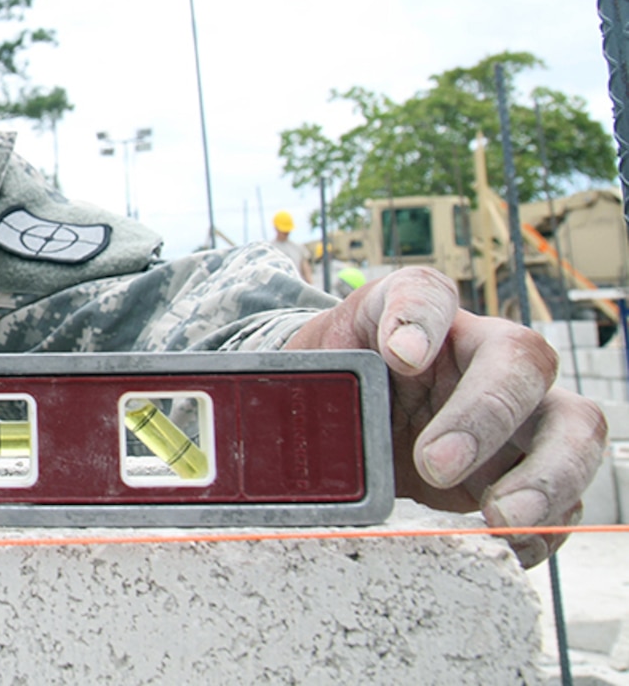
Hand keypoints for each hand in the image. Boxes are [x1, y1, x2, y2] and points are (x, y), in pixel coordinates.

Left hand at [287, 266, 607, 566]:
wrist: (356, 411)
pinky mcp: (529, 462)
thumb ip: (296, 389)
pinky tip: (514, 543)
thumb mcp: (310, 371)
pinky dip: (550, 521)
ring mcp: (518, 407)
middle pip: (521, 358)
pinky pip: (567, 488)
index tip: (398, 356)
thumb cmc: (338, 378)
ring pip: (573, 422)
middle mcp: (481, 349)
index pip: (426, 293)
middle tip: (433, 463)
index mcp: (418, 311)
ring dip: (547, 472)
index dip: (418, 319)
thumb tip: (264, 431)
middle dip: (484, 413)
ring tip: (501, 516)